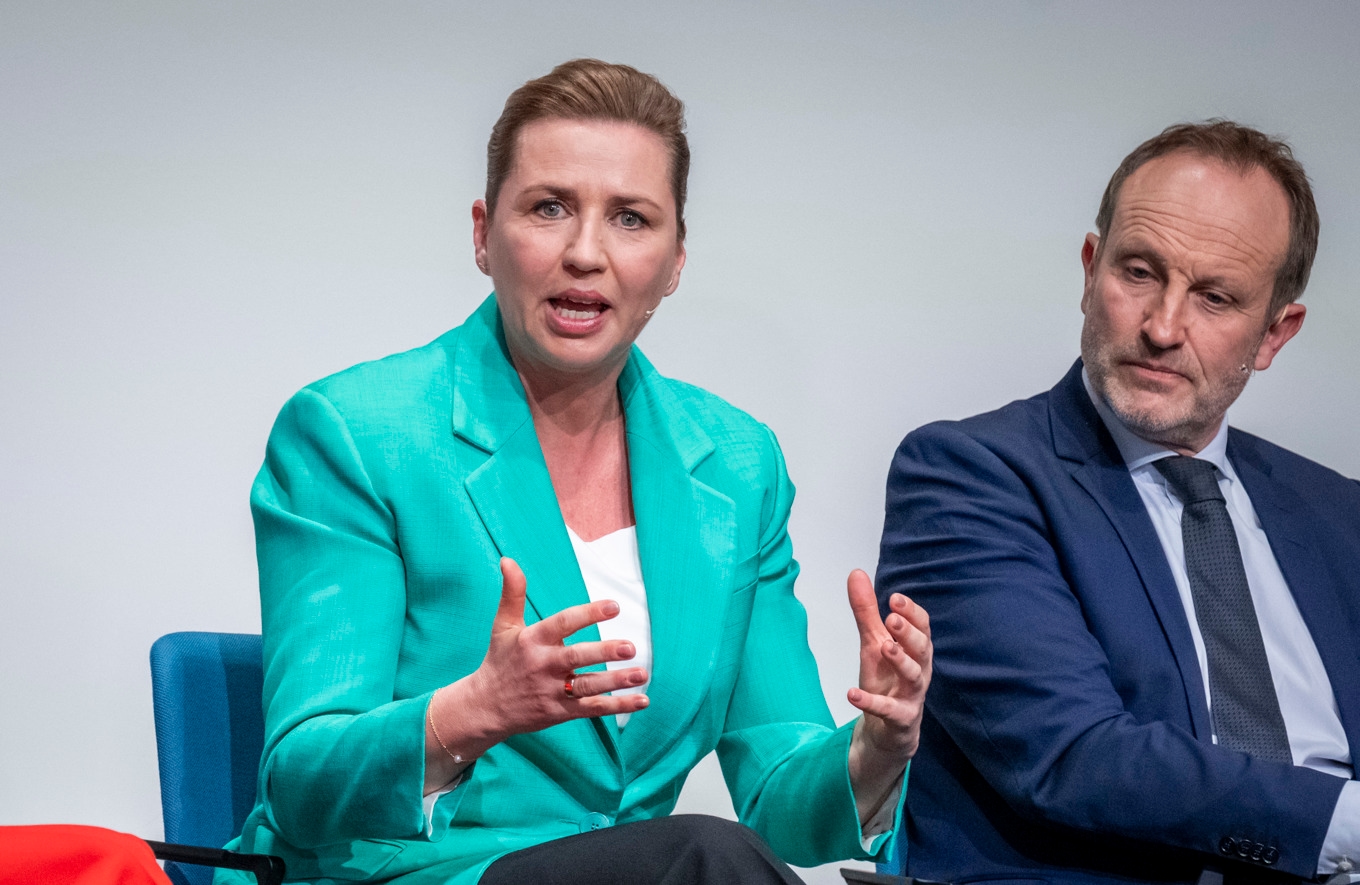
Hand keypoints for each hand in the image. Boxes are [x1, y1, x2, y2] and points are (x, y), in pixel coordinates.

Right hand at [424, 558, 647, 790]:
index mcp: (532, 640)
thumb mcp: (503, 625)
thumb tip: (508, 559)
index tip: (614, 606)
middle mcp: (543, 665)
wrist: (485, 707)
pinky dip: (617, 706)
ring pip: (588, 685)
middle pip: (577, 656)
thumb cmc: (500, 660)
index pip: (562, 623)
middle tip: (630, 647)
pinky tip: (641, 699)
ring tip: (641, 674)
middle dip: (604, 651)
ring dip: (616, 681)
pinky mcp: (561, 712)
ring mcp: (552, 691)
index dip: (588, 614)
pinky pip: (592, 708)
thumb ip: (512, 592)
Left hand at [845, 568, 931, 818]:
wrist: (887, 729)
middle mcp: (919, 671)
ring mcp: (912, 696)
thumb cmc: (886, 680)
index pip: (922, 627)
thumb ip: (866, 611)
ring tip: (884, 647)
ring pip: (914, 677)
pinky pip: (889, 711)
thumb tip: (856, 573)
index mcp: (915, 650)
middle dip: (909, 633)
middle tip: (892, 618)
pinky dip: (871, 703)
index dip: (911, 613)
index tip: (894, 597)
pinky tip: (852, 694)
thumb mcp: (872, 642)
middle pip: (923, 649)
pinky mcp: (901, 720)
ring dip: (901, 661)